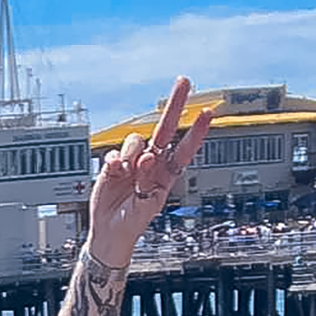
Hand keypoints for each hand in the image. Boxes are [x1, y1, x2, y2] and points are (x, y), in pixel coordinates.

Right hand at [86, 75, 215, 261]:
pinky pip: (115, 152)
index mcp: (166, 175)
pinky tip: (113, 174)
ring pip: (136, 140)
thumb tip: (147, 157)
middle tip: (184, 82)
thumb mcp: (145, 207)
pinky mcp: (115, 164)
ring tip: (125, 177)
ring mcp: (134, 162)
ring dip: (131, 156)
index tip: (207, 113)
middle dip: (175, 104)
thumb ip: (146, 181)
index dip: (195, 132)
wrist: (109, 233)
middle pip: (166, 128)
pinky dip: (114, 161)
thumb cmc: (132, 223)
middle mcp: (152, 164)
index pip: (184, 149)